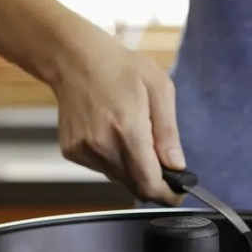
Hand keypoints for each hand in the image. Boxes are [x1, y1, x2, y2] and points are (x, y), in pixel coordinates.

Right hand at [52, 36, 184, 204]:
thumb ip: (168, 132)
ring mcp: (84, 150)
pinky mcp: (72, 151)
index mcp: (127, 130)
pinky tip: (112, 132)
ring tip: (132, 134)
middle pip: (136, 187)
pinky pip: (103, 168)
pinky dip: (115, 159)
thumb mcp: (159, 89)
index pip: (149, 185)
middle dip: (154, 180)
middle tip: (161, 159)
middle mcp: (102, 146)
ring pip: (120, 179)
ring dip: (134, 168)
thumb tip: (177, 166)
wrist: (73, 57)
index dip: (168, 194)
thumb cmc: (119, 67)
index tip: (179, 190)